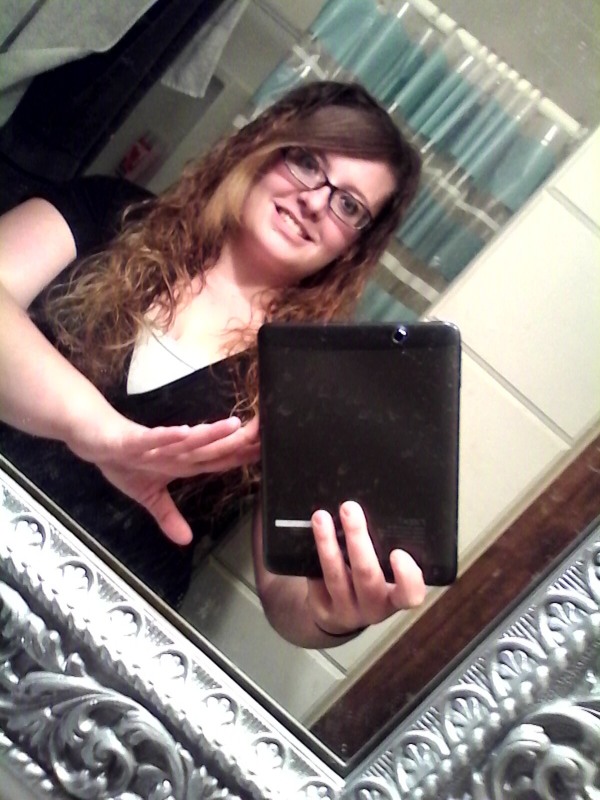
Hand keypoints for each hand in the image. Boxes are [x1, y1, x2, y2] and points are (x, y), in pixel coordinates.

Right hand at [70, 414, 259, 544]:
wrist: (93, 438)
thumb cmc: (123, 461)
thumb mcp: (147, 496)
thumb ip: (168, 516)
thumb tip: (185, 541)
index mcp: (182, 463)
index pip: (217, 460)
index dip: (241, 458)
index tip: (266, 451)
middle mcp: (174, 451)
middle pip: (210, 448)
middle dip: (237, 441)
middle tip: (263, 430)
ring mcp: (157, 444)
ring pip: (187, 440)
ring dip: (210, 434)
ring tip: (233, 427)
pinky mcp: (134, 440)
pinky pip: (154, 438)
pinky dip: (168, 437)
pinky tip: (185, 433)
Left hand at [307, 501, 425, 635]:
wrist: (343, 614)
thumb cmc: (371, 584)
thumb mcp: (386, 574)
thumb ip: (385, 550)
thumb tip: (373, 504)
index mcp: (396, 597)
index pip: (411, 594)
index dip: (407, 576)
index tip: (398, 553)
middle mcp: (374, 607)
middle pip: (366, 575)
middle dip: (357, 538)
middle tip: (349, 508)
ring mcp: (347, 611)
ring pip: (335, 576)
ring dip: (327, 543)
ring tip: (321, 517)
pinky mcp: (322, 610)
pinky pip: (315, 580)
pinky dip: (313, 555)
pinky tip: (309, 535)